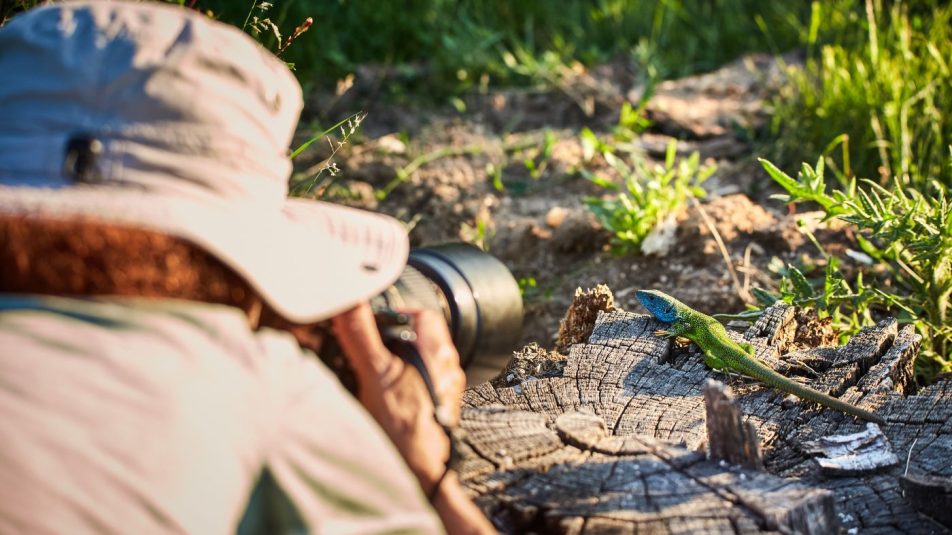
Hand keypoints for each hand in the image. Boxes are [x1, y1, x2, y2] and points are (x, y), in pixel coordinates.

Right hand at [331, 302, 463, 492]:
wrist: (420, 473)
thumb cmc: (404, 427)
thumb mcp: (375, 374)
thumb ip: (361, 333)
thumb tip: (348, 299)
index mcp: (437, 351)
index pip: (423, 315)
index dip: (397, 313)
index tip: (374, 320)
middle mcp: (446, 368)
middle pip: (420, 338)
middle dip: (393, 339)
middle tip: (367, 346)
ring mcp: (444, 391)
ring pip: (419, 363)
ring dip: (395, 363)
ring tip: (370, 372)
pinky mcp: (436, 411)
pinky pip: (418, 386)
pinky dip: (400, 385)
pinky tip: (381, 398)